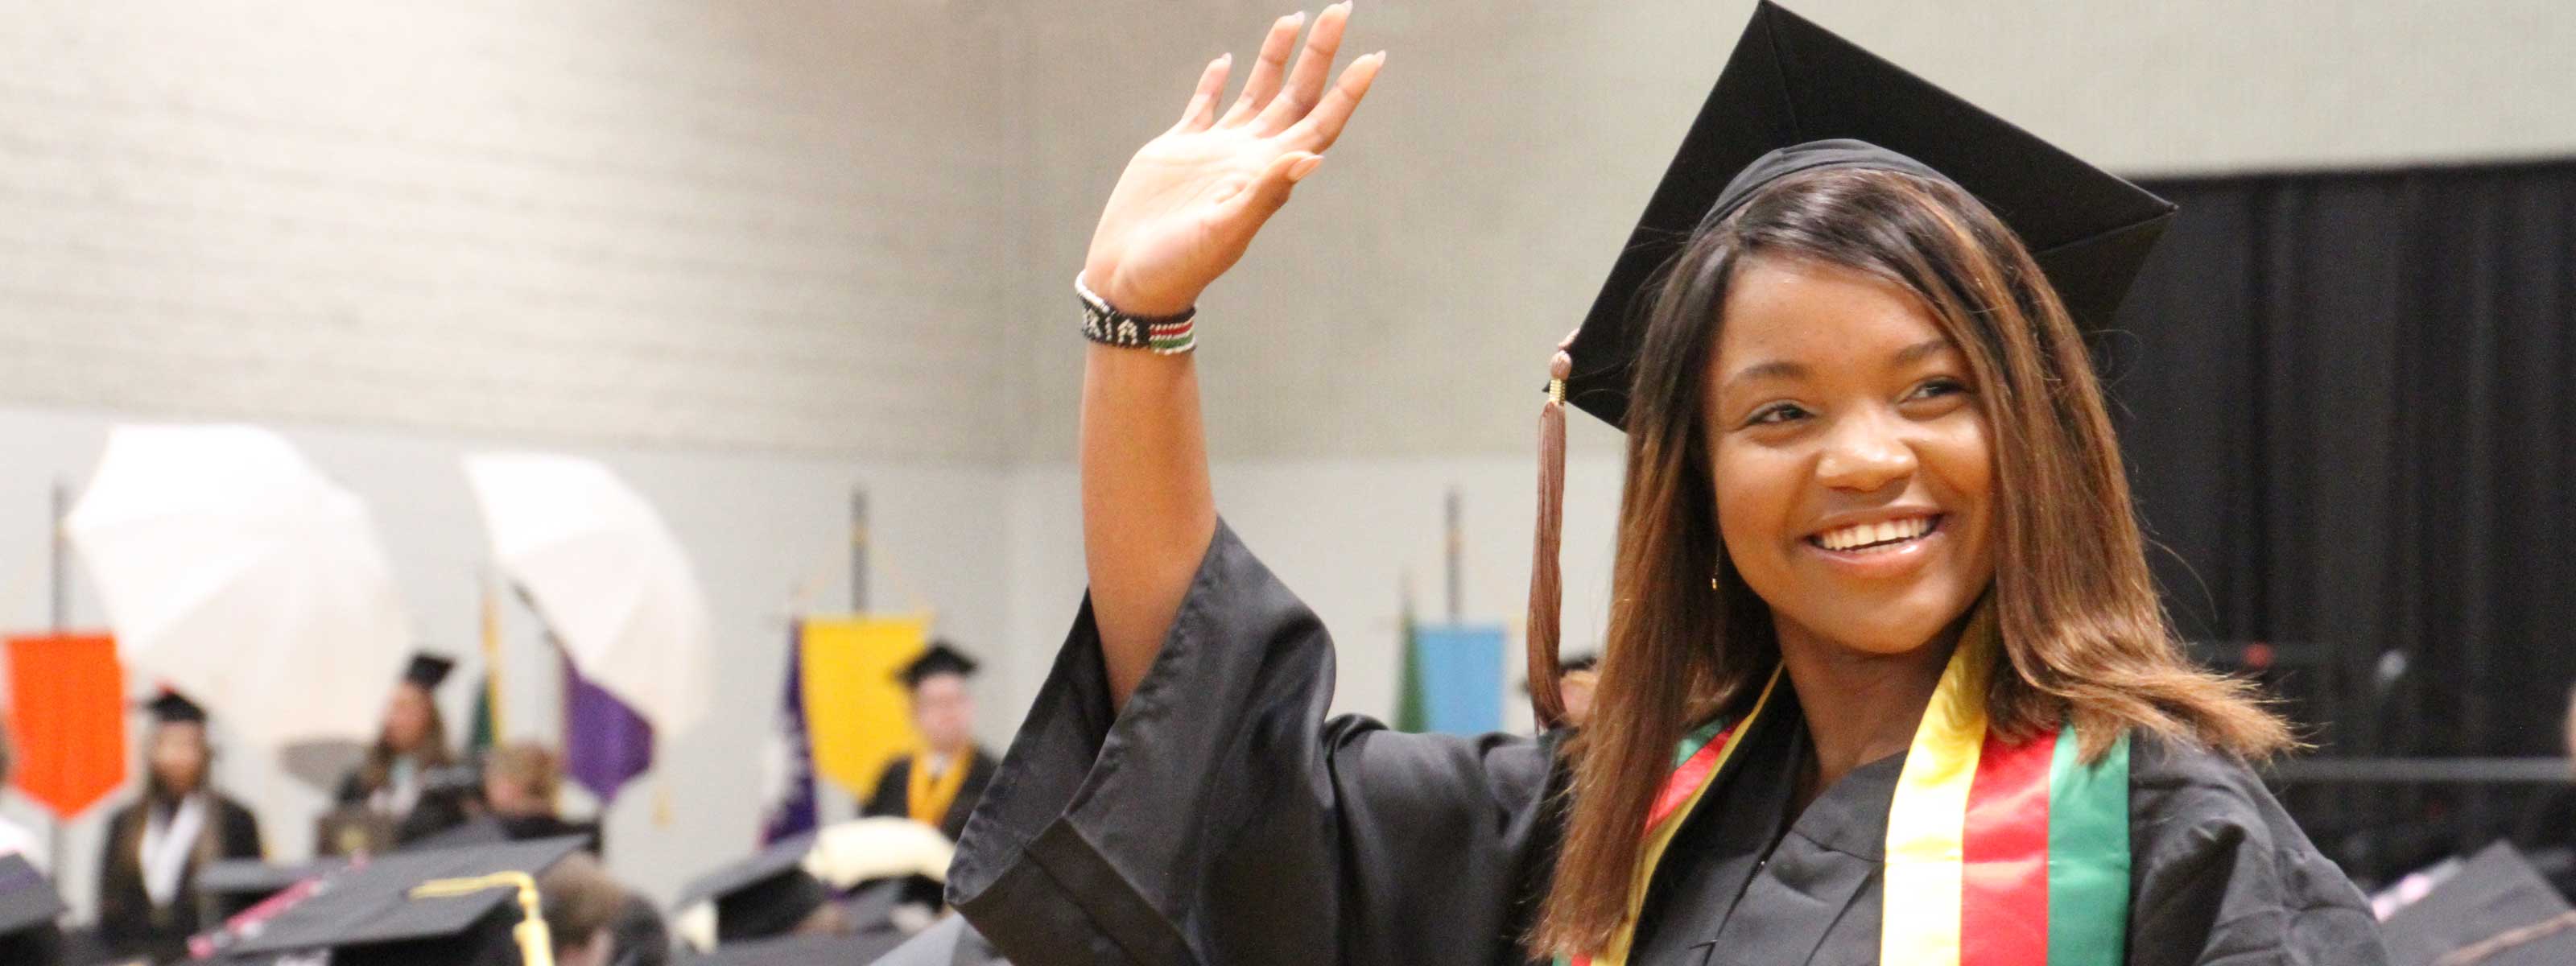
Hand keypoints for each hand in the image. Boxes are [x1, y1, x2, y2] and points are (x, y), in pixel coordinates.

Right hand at [1081, 4, 1384, 316]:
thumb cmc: (1178, 267)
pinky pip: (1203, 107)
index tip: (1374, 57)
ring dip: (1277, 57)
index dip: (1349, 92)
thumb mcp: (1224, 231)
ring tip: (1294, 17)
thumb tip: (1311, 157)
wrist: (1130, 282)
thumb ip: (1265, 192)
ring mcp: (1214, 152)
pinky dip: (1214, 82)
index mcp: (1265, 173)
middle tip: (1341, 8)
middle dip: (1319, 53)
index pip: (1319, 122)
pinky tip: (1225, 61)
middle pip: (1296, 95)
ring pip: (1256, 92)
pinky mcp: (1177, 151)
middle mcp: (1248, 157)